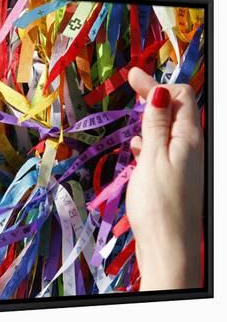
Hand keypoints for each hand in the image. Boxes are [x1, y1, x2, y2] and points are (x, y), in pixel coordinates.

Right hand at [126, 67, 203, 289]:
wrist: (169, 247)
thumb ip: (156, 124)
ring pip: (168, 130)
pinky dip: (150, 142)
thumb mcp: (154, 158)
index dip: (156, 83)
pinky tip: (137, 147)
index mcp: (189, 138)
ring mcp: (184, 163)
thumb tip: (159, 91)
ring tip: (132, 114)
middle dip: (155, 95)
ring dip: (151, 118)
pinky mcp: (174, 178)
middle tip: (132, 84)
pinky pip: (164, 149)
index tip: (131, 74)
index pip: (179, 96)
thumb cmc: (158, 203)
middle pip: (176, 110)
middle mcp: (191, 147)